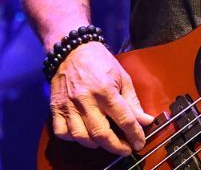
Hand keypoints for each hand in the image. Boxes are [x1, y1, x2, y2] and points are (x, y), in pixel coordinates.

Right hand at [50, 41, 154, 155]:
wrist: (73, 50)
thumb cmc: (100, 62)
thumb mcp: (122, 77)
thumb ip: (133, 101)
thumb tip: (145, 120)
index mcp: (106, 90)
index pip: (124, 119)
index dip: (134, 134)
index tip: (139, 143)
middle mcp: (86, 100)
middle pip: (101, 133)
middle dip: (116, 146)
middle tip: (125, 149)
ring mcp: (69, 105)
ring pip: (81, 136)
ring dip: (95, 144)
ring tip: (105, 141)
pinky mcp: (56, 107)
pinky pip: (62, 132)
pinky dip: (72, 138)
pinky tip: (83, 134)